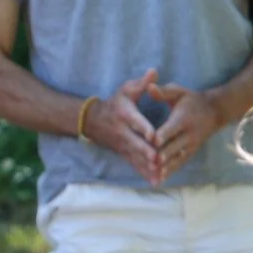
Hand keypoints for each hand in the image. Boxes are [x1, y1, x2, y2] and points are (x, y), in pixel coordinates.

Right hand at [89, 70, 167, 184]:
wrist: (92, 120)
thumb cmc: (115, 102)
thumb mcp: (126, 90)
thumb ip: (142, 83)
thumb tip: (154, 71)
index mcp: (125, 115)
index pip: (135, 121)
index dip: (143, 127)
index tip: (153, 134)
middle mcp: (123, 132)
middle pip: (136, 143)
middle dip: (146, 151)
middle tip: (157, 159)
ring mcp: (123, 145)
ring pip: (136, 157)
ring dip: (147, 166)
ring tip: (160, 175)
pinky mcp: (124, 153)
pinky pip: (135, 164)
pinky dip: (145, 173)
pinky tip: (156, 182)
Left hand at [147, 76, 229, 182]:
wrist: (216, 111)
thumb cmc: (193, 100)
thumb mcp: (179, 92)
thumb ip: (163, 92)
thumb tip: (149, 87)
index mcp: (184, 119)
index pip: (172, 128)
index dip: (163, 134)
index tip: (153, 140)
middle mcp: (189, 134)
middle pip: (174, 146)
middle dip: (163, 155)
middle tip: (151, 162)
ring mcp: (191, 145)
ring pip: (177, 158)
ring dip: (167, 167)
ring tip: (155, 176)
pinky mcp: (190, 152)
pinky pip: (180, 163)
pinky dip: (170, 171)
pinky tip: (160, 179)